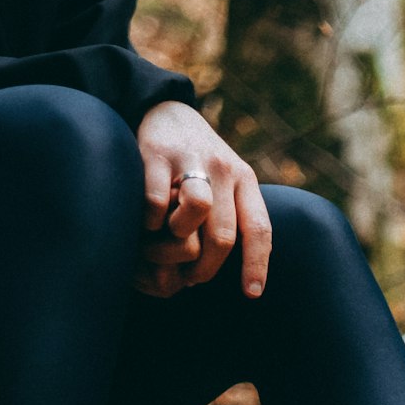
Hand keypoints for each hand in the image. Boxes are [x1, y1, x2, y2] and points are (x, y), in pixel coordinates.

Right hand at [134, 102, 271, 298]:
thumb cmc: (197, 163)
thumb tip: (242, 275)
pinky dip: (149, 221)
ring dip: (179, 239)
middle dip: (206, 268)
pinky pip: (155, 201)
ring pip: (197, 210)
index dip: (256, 265)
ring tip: (169, 243)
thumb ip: (235, 217)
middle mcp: (223, 167)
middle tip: (191, 279)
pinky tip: (145, 224)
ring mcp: (190, 158)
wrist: (164, 111)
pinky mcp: (155, 153)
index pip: (259, 228)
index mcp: (245, 179)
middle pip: (223, 234)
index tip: (252, 294)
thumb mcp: (227, 183)